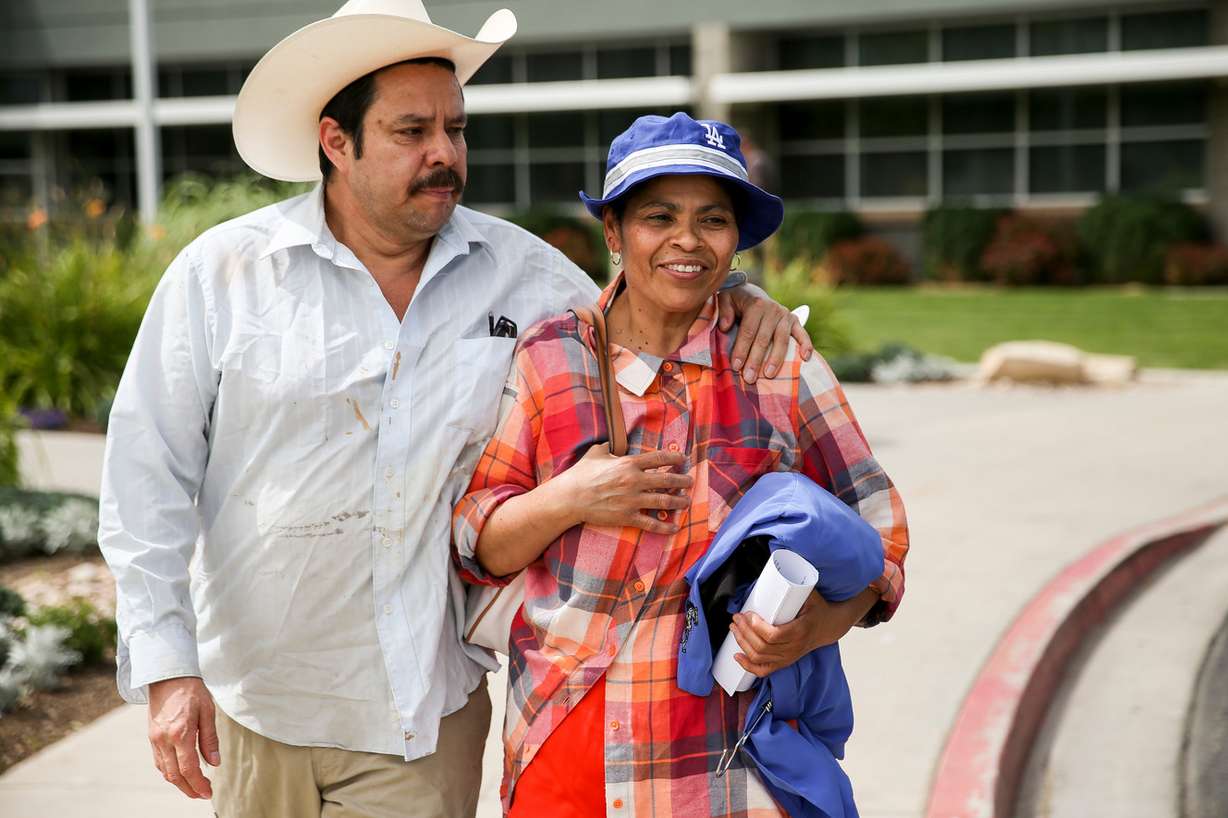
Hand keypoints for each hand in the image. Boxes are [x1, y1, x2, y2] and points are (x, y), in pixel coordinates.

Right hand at [147, 676, 219, 799]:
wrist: (167, 676)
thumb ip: (210, 739)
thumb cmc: (191, 690)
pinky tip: (180, 773)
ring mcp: (155, 739)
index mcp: (180, 732)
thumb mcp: (208, 711)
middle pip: (174, 774)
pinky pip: (159, 761)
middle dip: (189, 789)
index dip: (198, 784)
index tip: (208, 792)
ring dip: (178, 783)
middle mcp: (164, 739)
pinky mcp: (151, 736)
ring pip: (164, 770)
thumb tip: (215, 762)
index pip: (189, 768)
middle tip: (202, 794)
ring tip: (193, 787)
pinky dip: (169, 771)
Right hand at [557, 444, 692, 533]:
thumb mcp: (595, 453)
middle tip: (690, 481)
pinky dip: (665, 527)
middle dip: (683, 480)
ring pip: (664, 501)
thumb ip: (607, 447)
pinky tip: (675, 527)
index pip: (658, 458)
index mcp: (628, 464)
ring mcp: (632, 500)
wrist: (570, 498)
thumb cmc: (581, 474)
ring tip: (687, 501)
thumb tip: (611, 442)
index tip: (683, 459)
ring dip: (679, 501)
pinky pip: (651, 523)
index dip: (674, 457)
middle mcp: (634, 481)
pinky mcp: (627, 517)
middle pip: (667, 480)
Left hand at [718, 283, 813, 382]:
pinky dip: (806, 345)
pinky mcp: (795, 321)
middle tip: (749, 378)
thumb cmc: (736, 302)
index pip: (748, 331)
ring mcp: (786, 316)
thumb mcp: (725, 300)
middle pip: (764, 339)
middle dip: (756, 360)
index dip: (742, 349)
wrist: (752, 292)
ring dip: (776, 359)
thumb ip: (724, 311)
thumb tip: (725, 327)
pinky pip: (803, 334)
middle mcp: (773, 310)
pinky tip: (804, 359)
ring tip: (768, 375)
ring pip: (782, 340)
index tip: (736, 366)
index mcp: (756, 305)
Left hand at [730, 589, 864, 677]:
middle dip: (745, 632)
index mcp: (800, 631)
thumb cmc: (818, 608)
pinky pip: (764, 670)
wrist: (830, 626)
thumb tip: (775, 570)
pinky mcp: (784, 662)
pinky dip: (749, 666)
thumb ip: (795, 583)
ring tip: (734, 629)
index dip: (757, 627)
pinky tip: (737, 656)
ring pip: (760, 658)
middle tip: (736, 618)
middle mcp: (794, 648)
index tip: (748, 614)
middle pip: (763, 647)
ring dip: (743, 644)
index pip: (774, 636)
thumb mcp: (810, 594)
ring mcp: (789, 657)